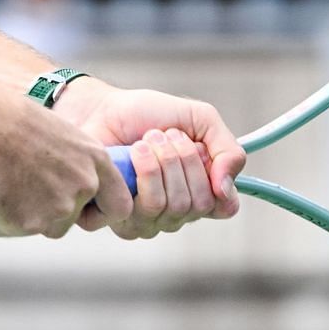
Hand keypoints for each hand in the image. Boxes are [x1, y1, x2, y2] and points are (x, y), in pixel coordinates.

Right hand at [0, 80, 132, 238]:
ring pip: (42, 226)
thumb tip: (58, 180)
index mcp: (94, 159)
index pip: (120, 204)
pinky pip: (11, 229)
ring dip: (21, 215)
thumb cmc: (4, 119)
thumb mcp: (52, 132)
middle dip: (47, 212)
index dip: (101, 211)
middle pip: (71, 217)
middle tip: (19, 189)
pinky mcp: (29, 224)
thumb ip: (67, 161)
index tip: (85, 211)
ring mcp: (58, 208)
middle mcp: (83, 185)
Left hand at [54, 82, 246, 238]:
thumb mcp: (200, 119)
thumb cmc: (146, 115)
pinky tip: (131, 154)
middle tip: (164, 136)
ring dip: (163, 162)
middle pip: (199, 204)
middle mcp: (174, 213)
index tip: (201, 149)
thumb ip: (228, 150)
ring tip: (146, 141)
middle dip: (183, 159)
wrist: (100, 108)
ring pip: (173, 206)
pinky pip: (144, 208)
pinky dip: (144, 169)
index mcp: (197, 192)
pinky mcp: (118, 219)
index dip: (217, 179)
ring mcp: (146, 220)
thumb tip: (225, 188)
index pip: (224, 207)